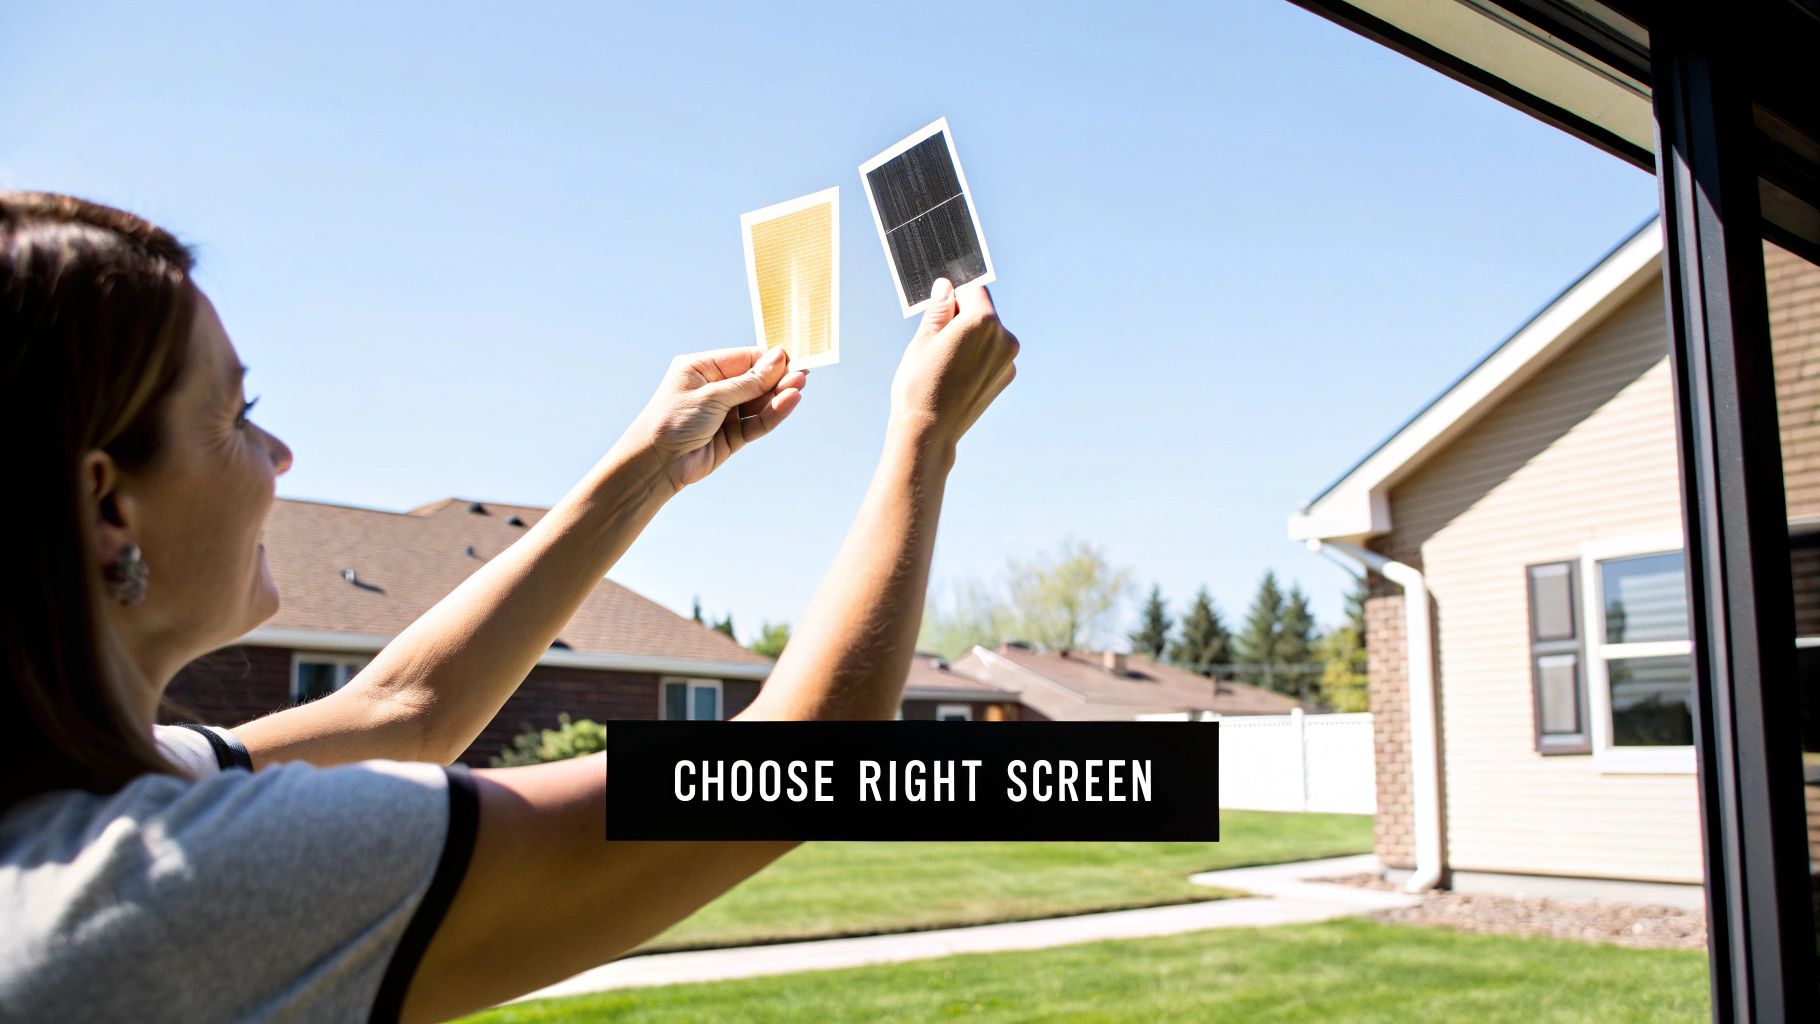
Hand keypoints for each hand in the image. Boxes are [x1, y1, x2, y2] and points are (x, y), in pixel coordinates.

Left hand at [630, 345, 806, 491]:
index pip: (745, 359)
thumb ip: (748, 381)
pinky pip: (757, 422)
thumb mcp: (712, 395)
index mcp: (703, 369)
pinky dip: (774, 413)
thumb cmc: (672, 420)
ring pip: (759, 402)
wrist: (656, 463)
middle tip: (803, 375)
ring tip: (799, 388)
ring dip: (779, 396)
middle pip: (755, 381)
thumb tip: (779, 358)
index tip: (792, 359)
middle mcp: (715, 389)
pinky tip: (789, 402)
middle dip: (778, 378)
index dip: (769, 359)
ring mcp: (725, 413)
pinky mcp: (732, 436)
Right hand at [889, 279, 1018, 449]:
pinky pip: (992, 354)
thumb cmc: (920, 385)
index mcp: (983, 321)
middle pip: (983, 310)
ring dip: (971, 336)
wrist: (929, 432)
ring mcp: (1009, 360)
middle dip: (963, 317)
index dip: (954, 294)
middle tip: (937, 341)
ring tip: (946, 361)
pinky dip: (978, 356)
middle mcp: (1004, 338)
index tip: (940, 307)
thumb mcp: (923, 339)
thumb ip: (940, 309)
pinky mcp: (1006, 377)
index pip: (973, 288)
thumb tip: (946, 287)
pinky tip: (957, 374)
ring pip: (988, 333)